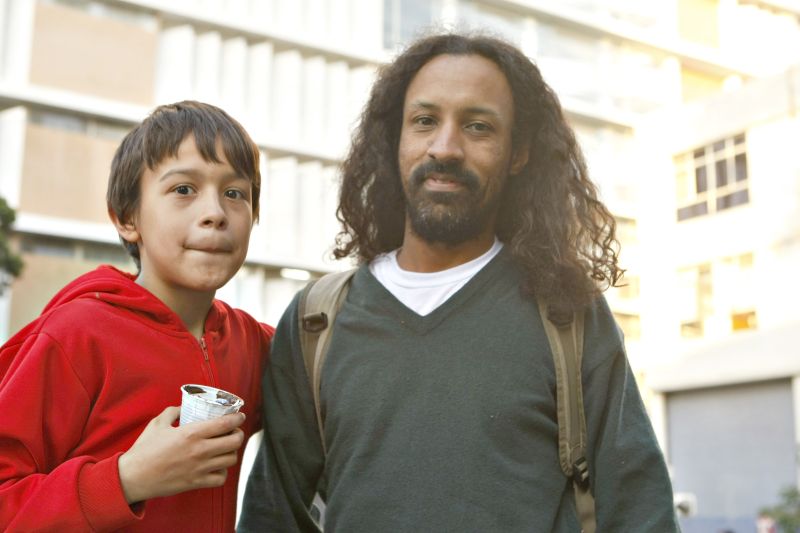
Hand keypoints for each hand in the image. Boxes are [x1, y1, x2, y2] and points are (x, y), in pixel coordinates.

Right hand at [118, 406, 245, 503]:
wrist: (133, 477)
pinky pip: (220, 478)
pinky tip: (216, 465)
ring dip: (231, 452)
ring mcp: (199, 468)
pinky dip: (222, 471)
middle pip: (234, 442)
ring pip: (230, 459)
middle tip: (234, 431)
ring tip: (226, 448)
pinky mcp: (196, 483)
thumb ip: (173, 412)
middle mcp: (199, 451)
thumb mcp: (157, 423)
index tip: (240, 416)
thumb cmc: (144, 449)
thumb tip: (183, 407)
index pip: (225, 424)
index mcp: (191, 433)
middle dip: (238, 434)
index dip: (237, 419)